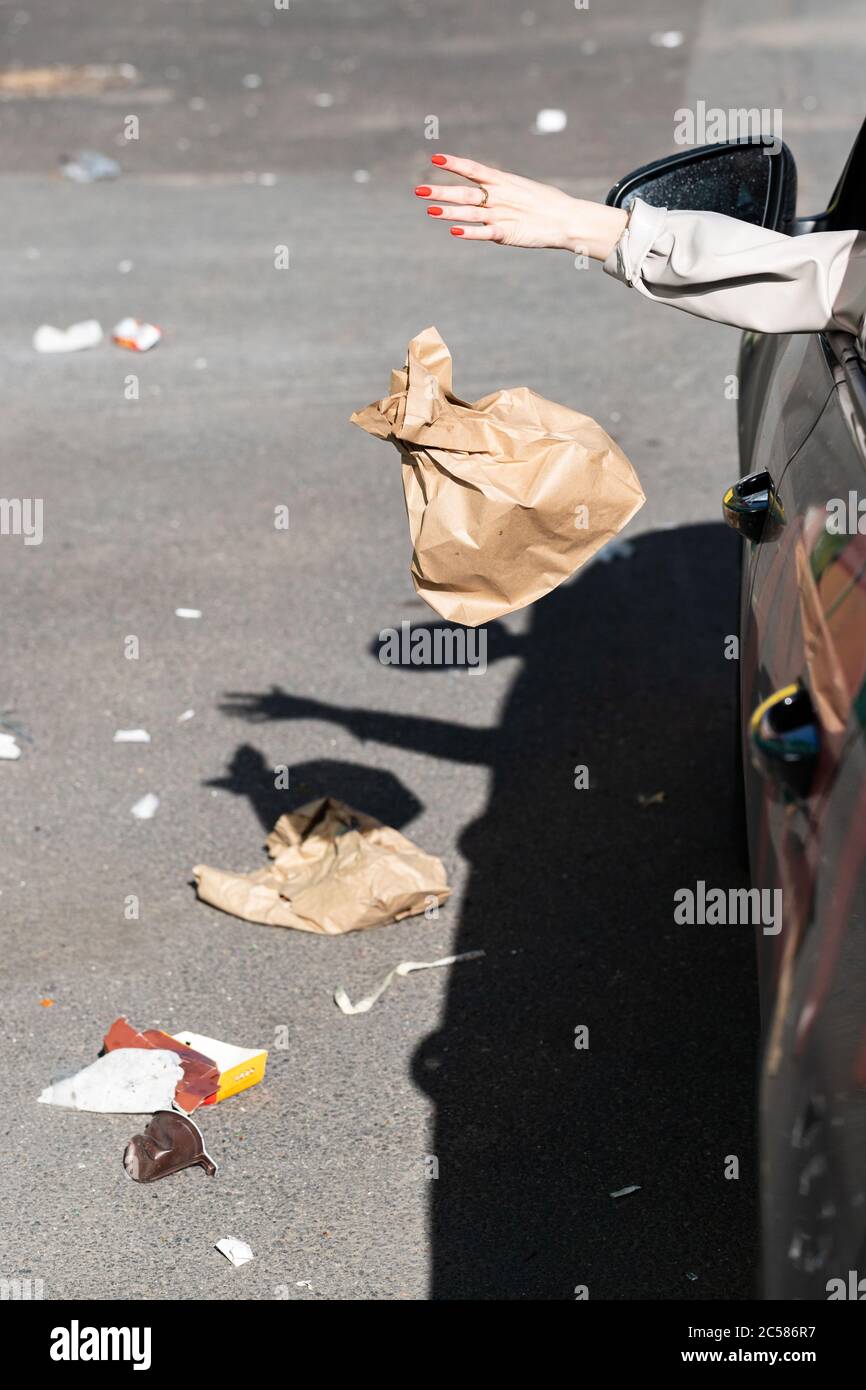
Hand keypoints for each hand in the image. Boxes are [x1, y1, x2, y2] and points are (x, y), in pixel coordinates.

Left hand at [415, 153, 626, 259]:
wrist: (566, 219)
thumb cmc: (543, 203)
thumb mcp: (520, 189)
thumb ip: (499, 190)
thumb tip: (482, 189)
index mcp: (502, 181)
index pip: (474, 168)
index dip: (454, 163)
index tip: (435, 157)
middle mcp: (498, 197)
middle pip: (464, 192)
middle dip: (441, 191)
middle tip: (418, 190)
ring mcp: (502, 215)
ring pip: (469, 212)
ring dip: (448, 211)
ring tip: (429, 210)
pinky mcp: (508, 234)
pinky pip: (485, 233)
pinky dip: (470, 232)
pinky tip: (454, 231)